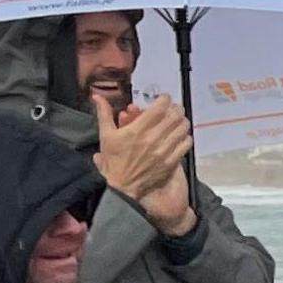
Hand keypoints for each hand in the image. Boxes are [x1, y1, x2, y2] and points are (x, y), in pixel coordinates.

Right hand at [92, 96, 197, 235]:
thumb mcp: (106, 136)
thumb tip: (97, 96)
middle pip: (174, 116)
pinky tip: (181, 136)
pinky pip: (185, 144)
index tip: (164, 98)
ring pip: (182, 129)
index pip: (159, 108)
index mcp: (137, 130)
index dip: (165, 99)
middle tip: (173, 108)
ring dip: (182, 121)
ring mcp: (164, 151)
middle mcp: (152, 139)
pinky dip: (185, 137)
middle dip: (175, 109)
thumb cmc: (113, 160)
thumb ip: (104, 113)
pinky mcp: (171, 162)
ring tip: (179, 120)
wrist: (122, 187)